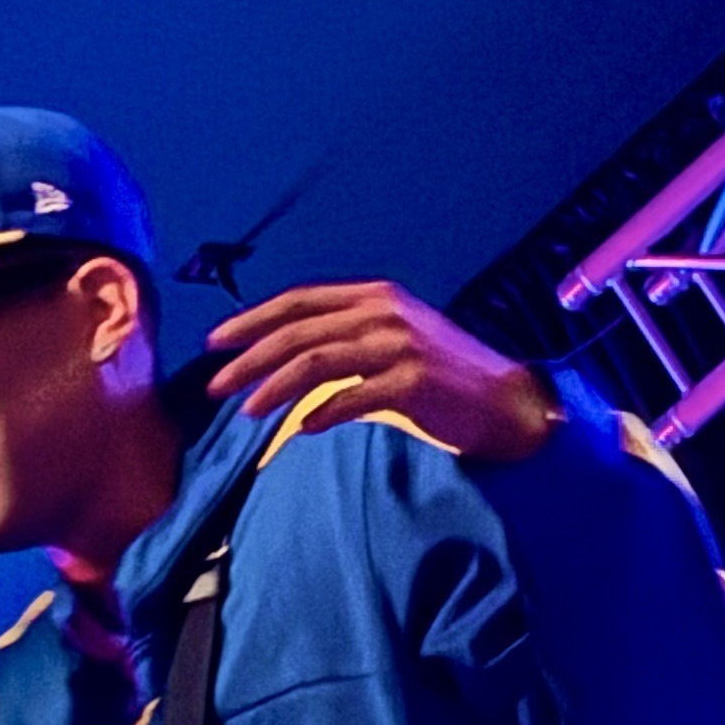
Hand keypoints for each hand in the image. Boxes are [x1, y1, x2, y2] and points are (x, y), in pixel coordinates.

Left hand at [204, 282, 555, 463]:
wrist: (509, 402)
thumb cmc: (448, 378)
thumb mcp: (394, 342)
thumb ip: (347, 341)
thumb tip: (289, 363)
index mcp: (375, 296)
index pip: (298, 301)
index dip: (252, 320)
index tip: (217, 343)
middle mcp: (383, 312)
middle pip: (297, 331)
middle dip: (249, 358)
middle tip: (216, 385)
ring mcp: (399, 345)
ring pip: (315, 360)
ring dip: (273, 386)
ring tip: (247, 409)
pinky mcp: (413, 382)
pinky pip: (352, 396)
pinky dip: (322, 413)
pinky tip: (303, 428)